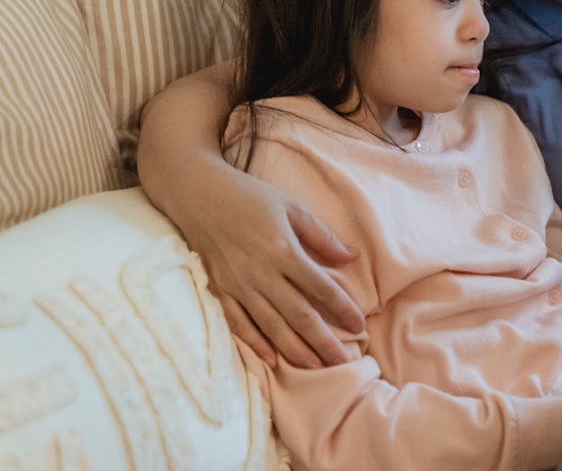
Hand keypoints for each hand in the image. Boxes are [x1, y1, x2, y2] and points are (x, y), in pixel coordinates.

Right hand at [183, 167, 365, 368]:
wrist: (198, 195)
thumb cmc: (250, 197)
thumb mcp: (292, 207)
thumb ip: (322, 236)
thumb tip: (352, 257)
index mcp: (283, 250)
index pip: (320, 287)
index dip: (342, 308)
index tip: (360, 326)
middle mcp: (261, 274)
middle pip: (299, 315)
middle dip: (323, 341)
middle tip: (345, 362)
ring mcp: (238, 286)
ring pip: (271, 326)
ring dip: (295, 350)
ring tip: (317, 368)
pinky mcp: (219, 291)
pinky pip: (239, 324)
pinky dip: (256, 343)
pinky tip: (272, 360)